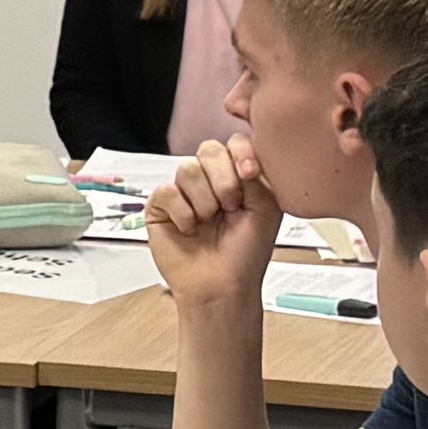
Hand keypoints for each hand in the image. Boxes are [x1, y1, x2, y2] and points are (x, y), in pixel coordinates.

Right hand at [146, 139, 287, 314]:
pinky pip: (167, 191)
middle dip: (224, 181)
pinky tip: (190, 229)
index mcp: (238, 176)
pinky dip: (183, 213)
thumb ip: (255, 173)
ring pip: (187, 169)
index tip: (250, 173)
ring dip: (204, 202)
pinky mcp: (161, 206)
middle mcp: (210, 180)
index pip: (235, 142)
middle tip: (231, 208)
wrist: (221, 286)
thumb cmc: (246, 253)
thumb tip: (238, 152)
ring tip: (209, 222)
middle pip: (209, 149)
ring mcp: (184, 192)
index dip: (241, 153)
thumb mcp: (266, 207)